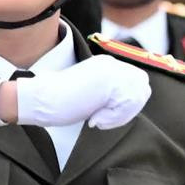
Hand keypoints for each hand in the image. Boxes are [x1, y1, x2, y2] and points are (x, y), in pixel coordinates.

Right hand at [10, 55, 151, 132]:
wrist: (42, 99)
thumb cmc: (62, 101)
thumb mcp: (94, 94)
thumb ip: (113, 94)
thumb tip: (133, 103)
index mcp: (108, 64)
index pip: (138, 82)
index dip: (129, 103)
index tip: (108, 115)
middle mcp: (112, 63)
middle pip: (142, 87)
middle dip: (129, 108)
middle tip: (105, 119)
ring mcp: (110, 71)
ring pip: (136, 97)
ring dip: (119, 115)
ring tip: (98, 119)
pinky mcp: (107, 82)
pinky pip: (125, 105)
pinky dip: (112, 118)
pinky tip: (95, 120)